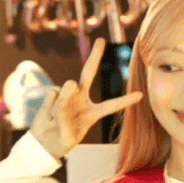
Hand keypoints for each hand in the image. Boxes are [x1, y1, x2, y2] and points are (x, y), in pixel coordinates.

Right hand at [30, 38, 142, 158]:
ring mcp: (67, 95)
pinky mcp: (53, 94)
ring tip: (56, 117)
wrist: (43, 142)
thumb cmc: (61, 141)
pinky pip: (53, 92)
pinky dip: (50, 105)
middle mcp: (81, 99)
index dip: (125, 100)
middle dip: (95, 56)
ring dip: (62, 100)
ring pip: (68, 85)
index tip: (140, 94)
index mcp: (92, 112)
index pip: (111, 105)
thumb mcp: (68, 136)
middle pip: (88, 72)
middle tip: (101, 40)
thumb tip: (61, 97)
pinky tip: (49, 115)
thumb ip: (66, 116)